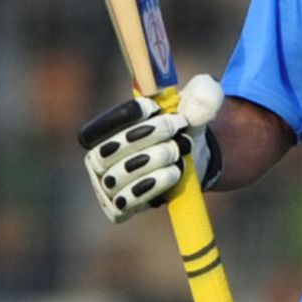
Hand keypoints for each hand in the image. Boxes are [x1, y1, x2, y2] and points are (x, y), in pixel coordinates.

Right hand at [79, 74, 223, 222]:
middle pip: (110, 151)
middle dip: (146, 139)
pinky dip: (150, 189)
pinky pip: (126, 202)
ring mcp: (107, 185)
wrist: (195, 157)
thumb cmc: (185, 124)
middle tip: (177, 134)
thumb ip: (203, 93)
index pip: (98, 127)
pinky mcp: (120, 207)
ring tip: (179, 155)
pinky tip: (172, 175)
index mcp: (104, 130)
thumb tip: (203, 97)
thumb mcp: (198, 102)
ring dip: (153, 163)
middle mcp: (98, 158)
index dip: (124, 116)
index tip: (154, 108)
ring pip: (120, 176)